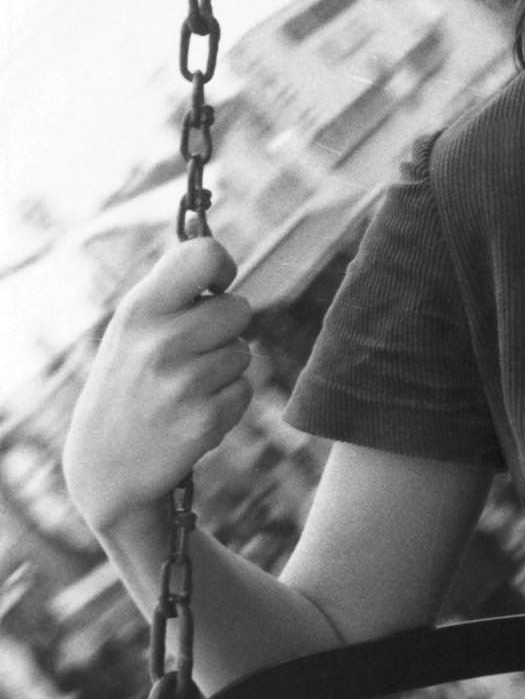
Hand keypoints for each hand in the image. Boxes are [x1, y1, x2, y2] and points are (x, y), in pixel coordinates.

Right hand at [63, 237, 253, 533]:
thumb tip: (205, 235)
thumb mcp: (132, 329)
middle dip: (226, 328)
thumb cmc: (128, 381)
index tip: (215, 285)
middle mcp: (161, 343)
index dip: (222, 266)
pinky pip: (245, 390)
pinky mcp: (205, 421)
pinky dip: (228, 401)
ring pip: (244, 352)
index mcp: (140, 309)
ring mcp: (184, 384)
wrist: (106, 463)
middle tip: (192, 350)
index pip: (204, 255)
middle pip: (239, 309)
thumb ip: (171, 290)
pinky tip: (193, 412)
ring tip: (185, 386)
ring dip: (225, 367)